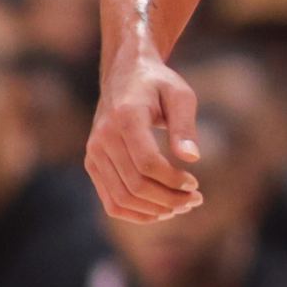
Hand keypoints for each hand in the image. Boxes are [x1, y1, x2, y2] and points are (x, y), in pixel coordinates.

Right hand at [85, 54, 202, 221]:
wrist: (125, 73)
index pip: (147, 163)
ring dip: (154, 210)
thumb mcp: (180, 95)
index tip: (195, 183)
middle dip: (168, 199)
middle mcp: (103, 138)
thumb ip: (185, 126)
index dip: (172, 180)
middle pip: (135, 185)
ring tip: (181, 206)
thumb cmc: (158, 84)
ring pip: (121, 199)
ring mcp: (94, 153)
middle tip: (195, 200)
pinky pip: (110, 201)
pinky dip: (135, 212)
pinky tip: (160, 211)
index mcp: (125, 117)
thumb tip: (193, 158)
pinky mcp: (92, 163)